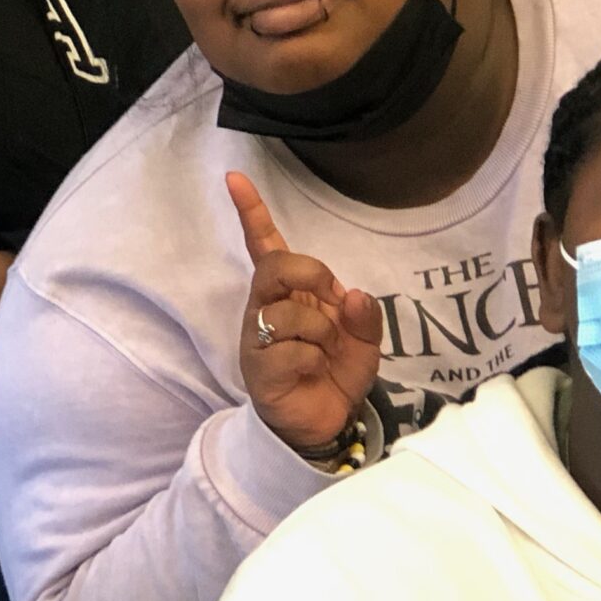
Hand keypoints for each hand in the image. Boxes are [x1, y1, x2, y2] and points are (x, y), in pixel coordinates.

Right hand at [228, 172, 384, 456]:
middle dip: (310, 275)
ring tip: (326, 352)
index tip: (236, 178)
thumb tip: (352, 295)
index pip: (264, 245)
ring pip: (289, 313)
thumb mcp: (364, 340)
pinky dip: (316, 361)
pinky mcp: (259, 369)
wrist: (324, 423)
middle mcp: (265, 309)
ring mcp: (258, 339)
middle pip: (274, 268)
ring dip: (323, 332)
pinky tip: (314, 372)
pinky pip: (293, 350)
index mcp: (288, 293)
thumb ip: (364, 315)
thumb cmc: (336, 372)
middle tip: (330, 297)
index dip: (252, 212)